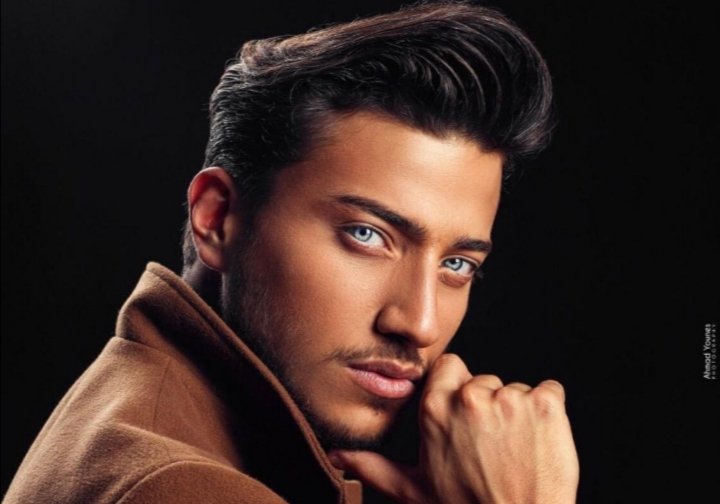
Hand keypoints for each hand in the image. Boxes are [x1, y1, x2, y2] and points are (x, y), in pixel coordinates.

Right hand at [328, 354, 578, 503]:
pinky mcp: (547, 405)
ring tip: (515, 451)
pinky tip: (539, 442)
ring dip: (520, 413)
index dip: (458, 389)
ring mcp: (510, 399)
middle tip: (492, 446)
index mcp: (434, 408)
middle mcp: (469, 398)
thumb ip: (373, 467)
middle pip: (484, 381)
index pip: (450, 367)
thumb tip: (338, 457)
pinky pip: (551, 391)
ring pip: (516, 389)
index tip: (466, 416)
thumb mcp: (413, 489)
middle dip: (490, 407)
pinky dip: (550, 413)